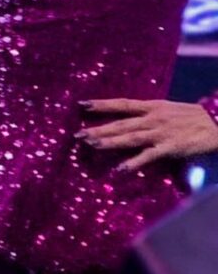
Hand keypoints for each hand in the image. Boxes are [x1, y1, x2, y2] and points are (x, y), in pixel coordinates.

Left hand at [81, 96, 217, 173]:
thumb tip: (135, 119)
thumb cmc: (195, 118)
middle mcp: (154, 118)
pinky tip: (120, 170)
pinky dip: (134, 163)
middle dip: (98, 129)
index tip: (82, 105)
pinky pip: (149, 156)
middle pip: (121, 123)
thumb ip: (152, 115)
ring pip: (130, 137)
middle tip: (77, 135)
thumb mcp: (171, 110)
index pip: (122, 104)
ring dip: (110, 142)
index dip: (102, 104)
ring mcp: (161, 132)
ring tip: (91, 146)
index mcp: (153, 106)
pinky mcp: (171, 147)